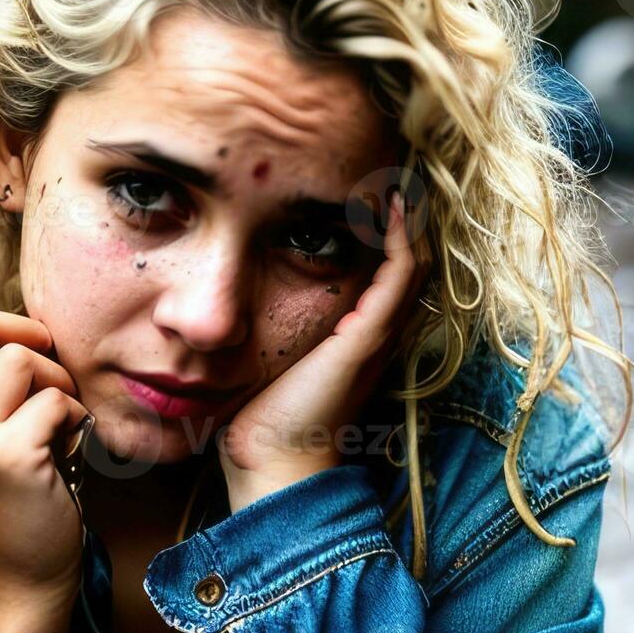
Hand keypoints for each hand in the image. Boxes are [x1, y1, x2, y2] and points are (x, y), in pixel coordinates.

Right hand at [0, 306, 90, 614]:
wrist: (12, 581)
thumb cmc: (1, 504)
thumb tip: (17, 329)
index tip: (17, 351)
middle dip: (23, 338)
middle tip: (46, 375)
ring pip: (20, 358)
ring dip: (56, 381)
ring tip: (59, 417)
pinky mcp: (9, 456)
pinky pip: (56, 400)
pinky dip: (76, 416)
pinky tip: (69, 446)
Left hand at [218, 189, 421, 509]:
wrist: (272, 463)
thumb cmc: (257, 417)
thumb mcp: (261, 356)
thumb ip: (257, 326)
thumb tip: (221, 302)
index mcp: (355, 336)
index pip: (383, 268)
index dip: (381, 228)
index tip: (360, 187)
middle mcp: (376, 331)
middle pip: (406, 258)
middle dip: (398, 213)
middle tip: (384, 169)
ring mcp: (378, 331)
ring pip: (412, 259)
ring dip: (404, 216)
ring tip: (390, 174)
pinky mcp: (370, 333)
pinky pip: (401, 272)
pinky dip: (400, 235)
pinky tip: (388, 204)